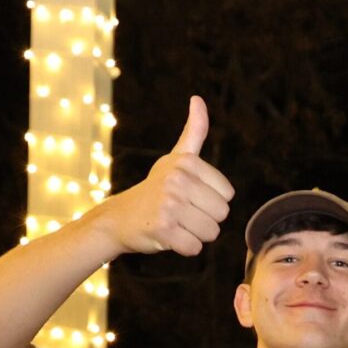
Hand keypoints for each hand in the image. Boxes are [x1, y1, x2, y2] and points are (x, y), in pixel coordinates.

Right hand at [101, 95, 234, 255]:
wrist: (119, 218)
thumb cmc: (155, 188)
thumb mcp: (176, 158)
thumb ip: (194, 132)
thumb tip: (198, 100)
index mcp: (187, 163)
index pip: (228, 195)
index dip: (211, 201)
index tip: (189, 196)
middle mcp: (178, 180)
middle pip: (222, 214)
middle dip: (205, 220)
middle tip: (181, 213)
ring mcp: (169, 204)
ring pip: (211, 233)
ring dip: (195, 235)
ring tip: (175, 224)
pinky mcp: (163, 229)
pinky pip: (194, 248)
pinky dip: (184, 248)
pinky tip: (167, 236)